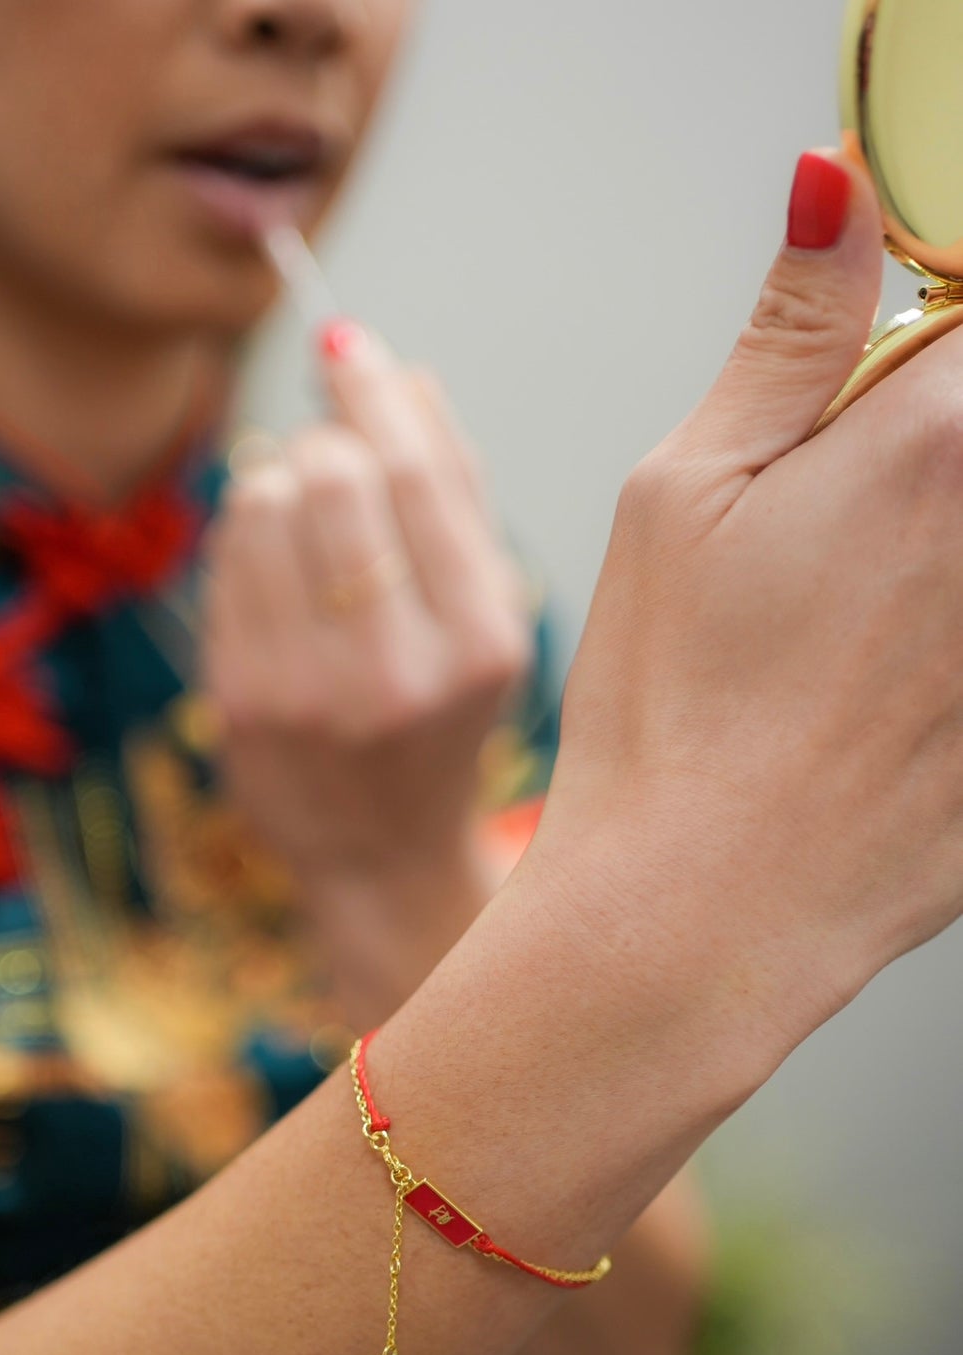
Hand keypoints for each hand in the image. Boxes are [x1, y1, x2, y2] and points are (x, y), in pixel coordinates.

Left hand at [205, 327, 530, 895]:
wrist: (380, 854)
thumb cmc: (440, 719)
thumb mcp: (485, 620)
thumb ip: (456, 497)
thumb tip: (404, 374)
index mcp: (479, 644)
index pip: (416, 474)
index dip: (373, 390)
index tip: (347, 343)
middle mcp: (393, 672)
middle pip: (332, 473)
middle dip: (327, 440)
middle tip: (336, 459)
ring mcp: (305, 693)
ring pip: (263, 501)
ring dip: (281, 481)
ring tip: (309, 528)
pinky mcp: (238, 703)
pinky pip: (225, 555)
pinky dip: (248, 533)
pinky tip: (277, 568)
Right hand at [526, 149, 962, 1062]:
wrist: (702, 912)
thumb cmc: (670, 715)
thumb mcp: (681, 496)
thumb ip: (788, 335)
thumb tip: (836, 191)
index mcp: (935, 444)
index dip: (924, 334)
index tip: (871, 379)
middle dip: (922, 450)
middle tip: (846, 525)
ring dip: (924, 554)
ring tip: (852, 630)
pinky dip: (938, 636)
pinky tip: (876, 693)